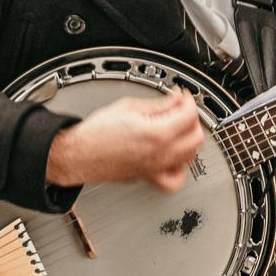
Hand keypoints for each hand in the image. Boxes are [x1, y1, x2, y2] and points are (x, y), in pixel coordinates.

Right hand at [46, 89, 203, 191]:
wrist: (79, 154)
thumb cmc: (95, 133)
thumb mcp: (128, 107)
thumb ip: (158, 104)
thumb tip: (175, 99)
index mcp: (157, 133)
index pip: (189, 115)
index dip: (187, 101)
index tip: (181, 96)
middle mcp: (160, 154)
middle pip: (196, 136)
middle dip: (191, 119)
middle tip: (179, 109)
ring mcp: (156, 168)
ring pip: (190, 155)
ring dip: (188, 139)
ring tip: (176, 127)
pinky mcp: (149, 177)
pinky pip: (175, 179)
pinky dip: (180, 168)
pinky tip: (173, 156)